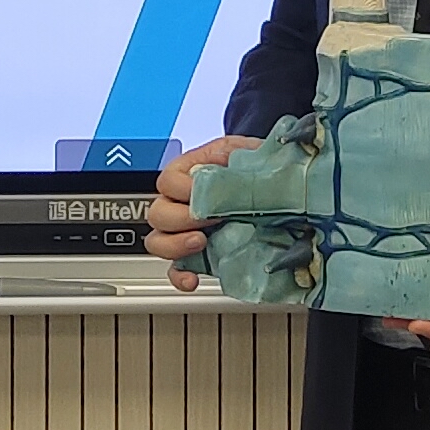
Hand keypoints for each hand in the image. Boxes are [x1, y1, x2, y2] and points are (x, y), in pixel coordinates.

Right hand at [145, 134, 258, 291]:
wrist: (272, 187)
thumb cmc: (251, 165)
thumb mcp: (245, 150)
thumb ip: (232, 152)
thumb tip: (224, 159)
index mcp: (186, 174)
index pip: (167, 182)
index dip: (183, 189)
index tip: (204, 193)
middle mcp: (178, 203)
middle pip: (157, 214)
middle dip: (181, 219)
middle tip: (207, 220)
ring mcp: (183, 231)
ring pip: (157, 242)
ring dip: (175, 245)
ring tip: (201, 243)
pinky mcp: (194, 255)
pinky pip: (175, 270)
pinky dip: (180, 276)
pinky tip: (193, 279)